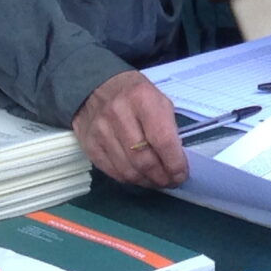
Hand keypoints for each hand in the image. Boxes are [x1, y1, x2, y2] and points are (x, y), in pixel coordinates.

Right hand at [73, 70, 188, 187]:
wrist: (97, 88)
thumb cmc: (136, 95)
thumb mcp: (159, 100)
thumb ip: (168, 127)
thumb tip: (176, 160)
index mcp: (143, 99)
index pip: (162, 140)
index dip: (174, 163)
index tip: (182, 174)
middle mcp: (119, 114)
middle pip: (143, 159)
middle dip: (161, 177)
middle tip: (171, 182)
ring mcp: (101, 131)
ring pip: (127, 170)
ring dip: (146, 182)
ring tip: (157, 182)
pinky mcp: (89, 145)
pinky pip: (112, 171)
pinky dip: (129, 179)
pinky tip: (139, 177)